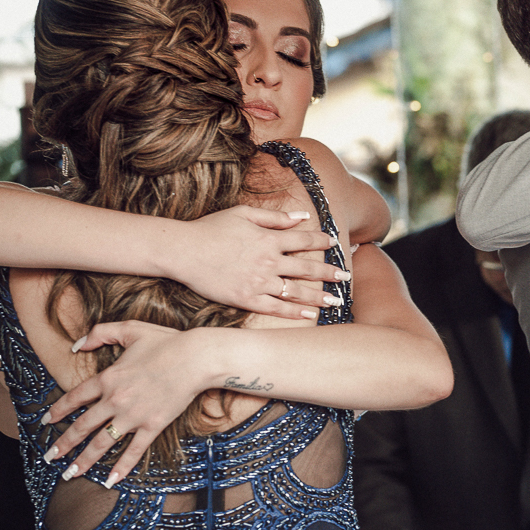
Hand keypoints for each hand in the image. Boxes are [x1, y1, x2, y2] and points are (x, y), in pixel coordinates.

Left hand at [42, 321, 201, 487]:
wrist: (197, 358)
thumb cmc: (167, 342)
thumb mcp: (131, 329)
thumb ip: (100, 332)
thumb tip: (77, 344)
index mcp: (109, 377)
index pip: (76, 397)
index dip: (58, 410)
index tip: (46, 421)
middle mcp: (116, 399)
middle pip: (83, 425)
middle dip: (64, 443)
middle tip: (50, 457)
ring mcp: (134, 415)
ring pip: (102, 443)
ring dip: (84, 460)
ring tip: (70, 474)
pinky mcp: (153, 425)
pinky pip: (134, 450)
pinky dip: (122, 467)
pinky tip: (110, 481)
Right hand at [170, 206, 348, 317]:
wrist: (182, 251)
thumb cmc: (211, 229)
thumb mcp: (244, 213)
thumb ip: (275, 217)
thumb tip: (302, 216)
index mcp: (268, 239)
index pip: (304, 241)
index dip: (322, 242)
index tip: (336, 244)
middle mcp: (268, 261)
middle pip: (306, 268)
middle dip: (329, 273)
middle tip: (346, 277)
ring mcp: (258, 282)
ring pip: (296, 291)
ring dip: (319, 297)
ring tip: (336, 301)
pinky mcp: (246, 299)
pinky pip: (276, 308)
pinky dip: (295, 312)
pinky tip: (310, 315)